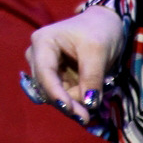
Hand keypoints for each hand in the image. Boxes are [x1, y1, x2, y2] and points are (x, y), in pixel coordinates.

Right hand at [25, 6, 123, 123]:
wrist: (105, 24)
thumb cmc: (99, 30)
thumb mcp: (98, 51)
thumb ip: (92, 76)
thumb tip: (88, 103)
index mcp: (43, 42)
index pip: (45, 73)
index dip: (55, 93)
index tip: (70, 110)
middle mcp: (37, 55)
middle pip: (46, 86)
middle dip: (65, 102)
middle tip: (86, 118)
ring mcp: (45, 66)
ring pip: (52, 93)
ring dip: (70, 104)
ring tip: (89, 113)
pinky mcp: (55, 75)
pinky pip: (61, 93)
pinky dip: (73, 101)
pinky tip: (86, 106)